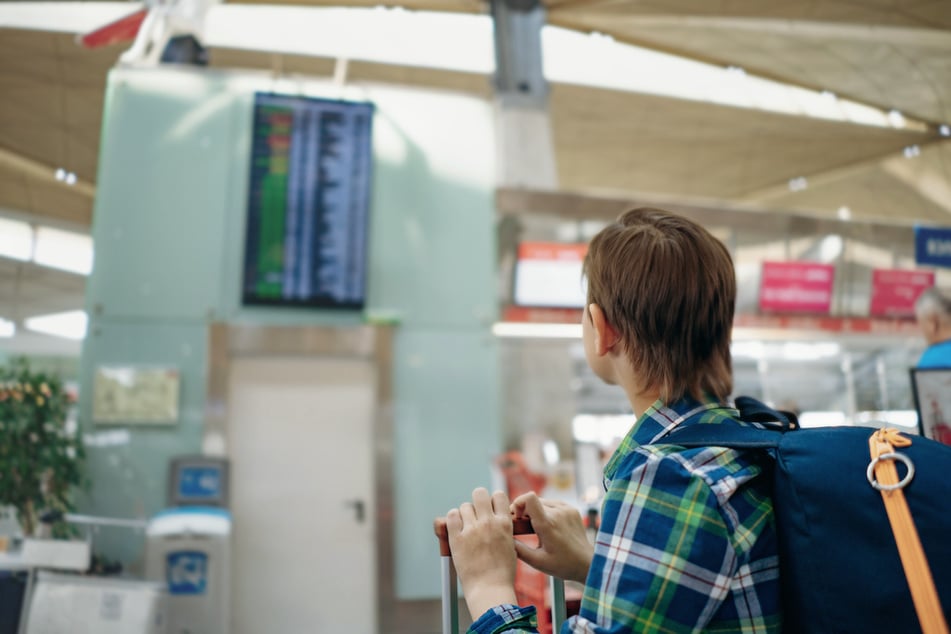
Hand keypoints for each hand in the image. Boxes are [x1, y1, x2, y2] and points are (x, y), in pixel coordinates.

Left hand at [445, 488, 518, 617]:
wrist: (490, 589)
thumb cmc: (502, 571)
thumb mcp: (510, 545)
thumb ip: (502, 528)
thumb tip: (494, 517)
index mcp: (505, 524)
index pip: (499, 495)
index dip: (493, 501)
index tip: (490, 511)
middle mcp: (488, 523)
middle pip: (479, 493)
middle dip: (477, 502)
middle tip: (476, 515)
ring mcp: (472, 530)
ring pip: (464, 506)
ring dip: (465, 515)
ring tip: (467, 529)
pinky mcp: (457, 538)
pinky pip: (451, 516)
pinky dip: (453, 520)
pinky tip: (457, 530)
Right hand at [510, 492, 593, 583]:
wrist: (587, 564)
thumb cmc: (563, 565)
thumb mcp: (537, 561)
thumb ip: (518, 549)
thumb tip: (505, 538)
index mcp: (548, 525)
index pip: (529, 498)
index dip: (518, 503)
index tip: (517, 516)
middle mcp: (558, 513)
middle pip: (533, 501)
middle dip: (524, 511)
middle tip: (523, 527)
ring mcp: (567, 510)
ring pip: (543, 502)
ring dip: (536, 511)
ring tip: (536, 528)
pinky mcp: (572, 510)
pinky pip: (553, 504)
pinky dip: (547, 511)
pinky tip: (548, 526)